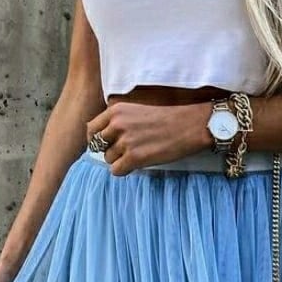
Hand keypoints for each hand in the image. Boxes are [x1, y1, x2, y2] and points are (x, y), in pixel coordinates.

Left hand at [87, 100, 212, 176]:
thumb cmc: (167, 119)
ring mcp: (125, 141)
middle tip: (125, 151)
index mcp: (116, 110)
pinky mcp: (134, 157)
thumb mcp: (136, 110)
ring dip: (120, 160)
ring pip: (108, 159)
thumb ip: (118, 121)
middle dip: (110, 150)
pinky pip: (116, 171)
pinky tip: (137, 164)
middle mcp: (117, 124)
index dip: (97, 139)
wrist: (189, 126)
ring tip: (137, 155)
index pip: (92, 129)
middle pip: (99, 146)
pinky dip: (124, 170)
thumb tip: (102, 138)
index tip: (106, 144)